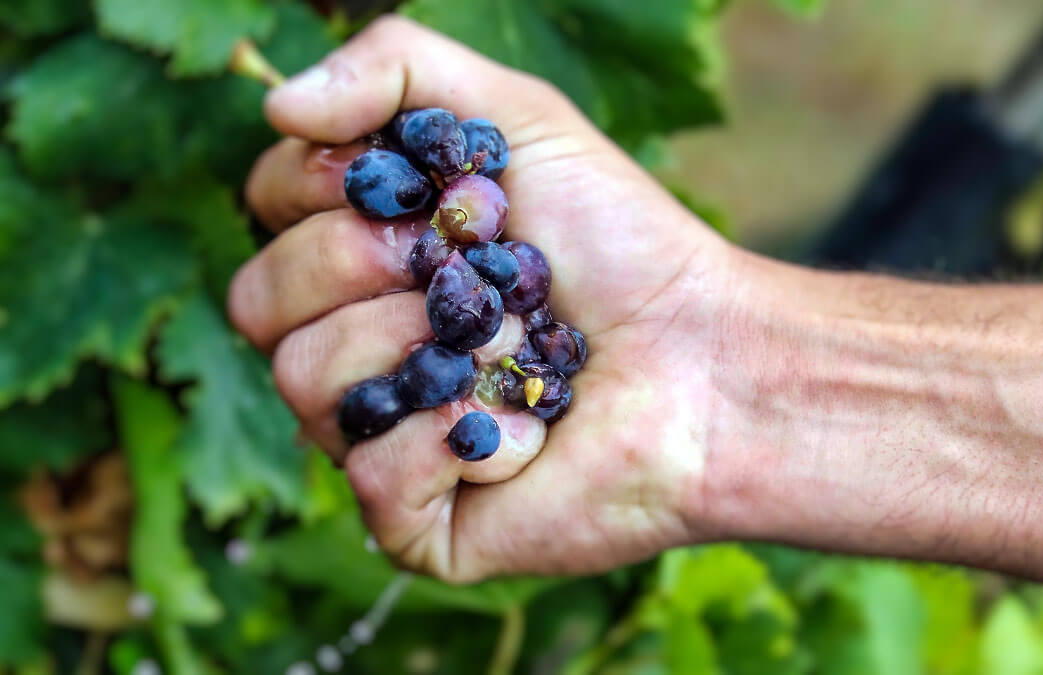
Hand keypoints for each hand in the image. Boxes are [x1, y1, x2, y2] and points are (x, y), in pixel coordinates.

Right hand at [228, 16, 741, 581]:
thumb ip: (396, 68)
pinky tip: (525, 431)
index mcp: (365, 253)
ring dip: (430, 349)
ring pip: (302, 382)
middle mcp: (356, 342)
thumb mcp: (517, 118)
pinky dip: (458, 441)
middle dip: (371, 265)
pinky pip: (371, 477)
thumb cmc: (618, 241)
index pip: (267, 206)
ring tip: (513, 349)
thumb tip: (274, 101)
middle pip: (260, 298)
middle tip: (471, 270)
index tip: (420, 191)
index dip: (326, 187)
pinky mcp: (415, 519)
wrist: (706, 361)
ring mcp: (379, 432)